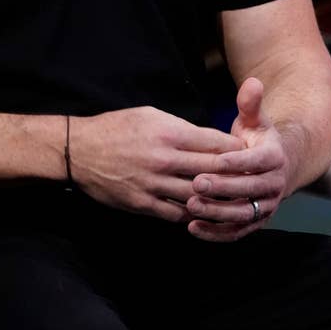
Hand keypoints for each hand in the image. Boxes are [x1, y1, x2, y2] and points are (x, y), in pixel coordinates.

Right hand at [69, 106, 243, 222]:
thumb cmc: (117, 127)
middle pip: (212, 171)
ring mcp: (154, 184)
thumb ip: (180, 128)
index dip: (236, 151)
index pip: (215, 144)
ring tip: (232, 200)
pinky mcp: (143, 204)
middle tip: (250, 179)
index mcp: (169, 133)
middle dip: (234, 176)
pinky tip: (202, 213)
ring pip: (198, 197)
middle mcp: (165, 159)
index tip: (250, 154)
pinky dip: (192, 214)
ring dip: (217, 200)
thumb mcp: (150, 115)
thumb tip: (208, 139)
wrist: (80, 149)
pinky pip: (176, 214)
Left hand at [185, 77, 289, 241]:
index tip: (216, 161)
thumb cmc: (257, 139)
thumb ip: (250, 104)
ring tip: (191, 206)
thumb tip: (253, 82)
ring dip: (217, 213)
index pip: (256, 161)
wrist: (277, 167)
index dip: (237, 162)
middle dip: (222, 188)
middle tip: (196, 183)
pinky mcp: (255, 222)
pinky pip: (236, 231)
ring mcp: (265, 206)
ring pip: (242, 213)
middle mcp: (274, 185)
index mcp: (274, 158)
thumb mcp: (255, 120)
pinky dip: (216, 233)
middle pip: (248, 189)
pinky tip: (192, 228)